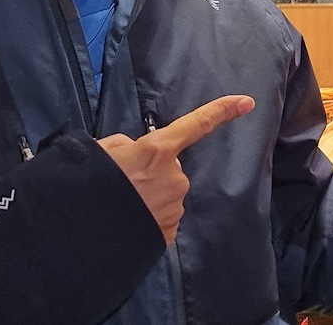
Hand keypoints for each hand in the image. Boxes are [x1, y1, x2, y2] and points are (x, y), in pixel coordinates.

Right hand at [99, 95, 254, 244]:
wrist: (85, 231)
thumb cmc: (92, 184)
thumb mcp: (103, 151)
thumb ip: (127, 146)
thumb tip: (135, 152)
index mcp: (158, 150)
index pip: (196, 125)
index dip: (222, 111)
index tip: (246, 102)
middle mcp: (174, 176)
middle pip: (171, 167)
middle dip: (152, 172)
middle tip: (125, 182)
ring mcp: (175, 205)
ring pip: (167, 193)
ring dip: (150, 196)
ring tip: (124, 203)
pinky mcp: (171, 230)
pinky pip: (164, 216)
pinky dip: (150, 216)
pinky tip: (131, 220)